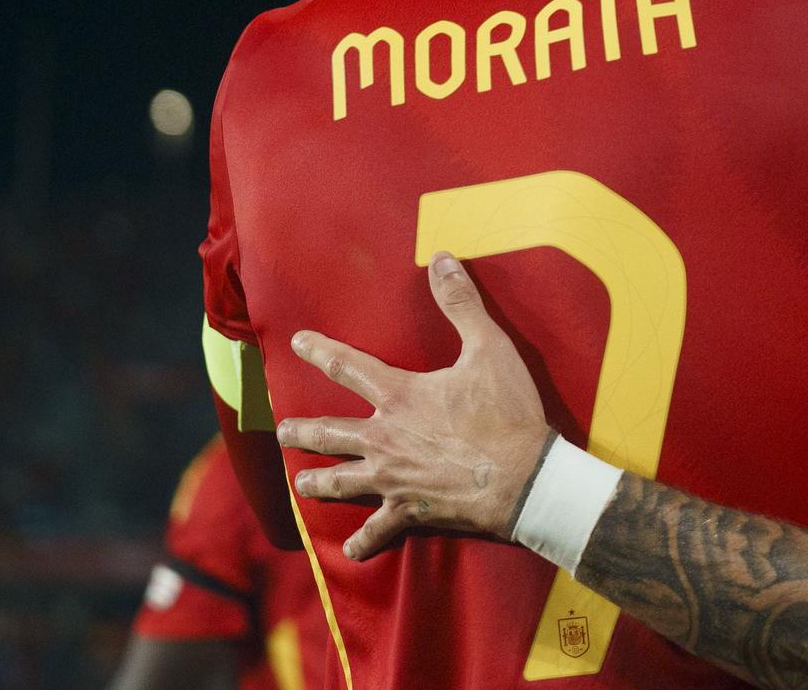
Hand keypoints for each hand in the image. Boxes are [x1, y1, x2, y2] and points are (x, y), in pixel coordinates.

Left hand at [276, 252, 552, 559]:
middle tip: (283, 430)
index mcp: (400, 395)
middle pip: (330, 432)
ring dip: (318, 480)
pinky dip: (364, 541)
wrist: (524, 477)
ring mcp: (392, 477)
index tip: (296, 342)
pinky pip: (379, 530)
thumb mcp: (489, 347)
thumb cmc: (507, 412)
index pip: (348, 366)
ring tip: (300, 481)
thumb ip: (461, 303)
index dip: (319, 350)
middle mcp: (384, 438)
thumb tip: (442, 259)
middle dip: (303, 430)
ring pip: (341, 481)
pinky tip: (351, 549)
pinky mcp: (410, 510)